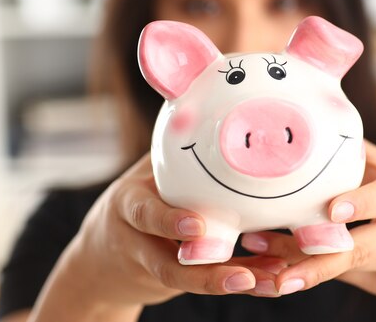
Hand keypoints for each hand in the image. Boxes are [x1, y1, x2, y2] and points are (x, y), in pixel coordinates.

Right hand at [30, 154, 285, 320]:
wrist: (107, 253)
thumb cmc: (138, 198)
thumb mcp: (144, 172)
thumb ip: (172, 150)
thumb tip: (208, 93)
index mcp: (130, 205)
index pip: (144, 212)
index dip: (168, 220)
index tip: (197, 225)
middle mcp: (139, 242)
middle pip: (166, 265)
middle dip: (205, 273)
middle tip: (244, 276)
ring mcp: (156, 266)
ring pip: (190, 282)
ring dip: (229, 283)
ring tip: (266, 283)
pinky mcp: (177, 278)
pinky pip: (205, 281)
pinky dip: (234, 280)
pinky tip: (267, 279)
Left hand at [241, 140, 375, 319]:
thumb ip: (362, 157)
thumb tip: (318, 126)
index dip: (362, 203)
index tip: (332, 209)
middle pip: (364, 247)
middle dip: (321, 258)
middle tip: (284, 261)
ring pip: (344, 266)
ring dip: (301, 266)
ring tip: (265, 271)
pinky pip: (342, 278)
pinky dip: (309, 273)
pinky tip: (276, 273)